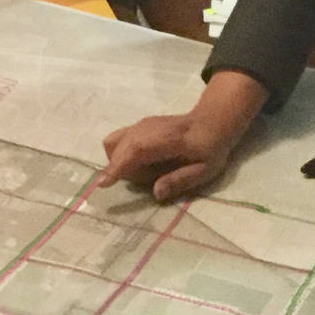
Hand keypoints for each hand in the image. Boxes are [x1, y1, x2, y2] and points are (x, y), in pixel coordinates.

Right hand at [97, 71, 265, 200]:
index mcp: (166, 139)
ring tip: (148, 170)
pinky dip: (123, 155)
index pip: (135, 150)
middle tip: (152, 177)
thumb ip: (180, 180)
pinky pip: (119, 141)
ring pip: (114, 143)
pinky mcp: (138, 127)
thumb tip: (156, 193)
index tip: (103, 184)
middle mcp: (147, 128)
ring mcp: (141, 125)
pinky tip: (145, 162)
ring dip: (121, 162)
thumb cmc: (210, 148)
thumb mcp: (205, 170)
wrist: (211, 121)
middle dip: (123, 169)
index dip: (118, 166)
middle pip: (118, 147)